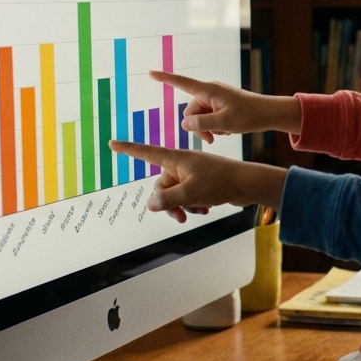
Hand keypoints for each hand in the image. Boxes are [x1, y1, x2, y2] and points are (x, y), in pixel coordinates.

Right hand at [108, 141, 286, 221]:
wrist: (248, 184)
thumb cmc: (220, 183)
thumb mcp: (189, 193)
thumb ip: (167, 199)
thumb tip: (150, 204)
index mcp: (177, 158)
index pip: (146, 152)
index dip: (128, 150)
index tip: (112, 143)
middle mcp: (182, 163)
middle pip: (161, 184)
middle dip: (168, 202)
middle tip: (179, 216)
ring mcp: (192, 172)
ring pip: (175, 193)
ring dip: (183, 205)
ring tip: (198, 211)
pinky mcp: (201, 181)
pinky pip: (188, 195)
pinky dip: (193, 204)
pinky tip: (205, 209)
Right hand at [149, 70, 301, 143]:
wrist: (269, 114)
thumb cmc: (249, 116)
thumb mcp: (223, 123)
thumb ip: (201, 124)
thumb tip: (184, 124)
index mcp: (208, 90)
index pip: (182, 82)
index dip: (165, 78)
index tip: (150, 72)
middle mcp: (209, 92)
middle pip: (190, 111)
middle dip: (197, 126)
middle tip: (210, 140)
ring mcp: (215, 98)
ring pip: (199, 117)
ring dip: (207, 129)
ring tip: (223, 134)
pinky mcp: (220, 105)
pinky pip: (209, 117)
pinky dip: (215, 126)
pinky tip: (228, 130)